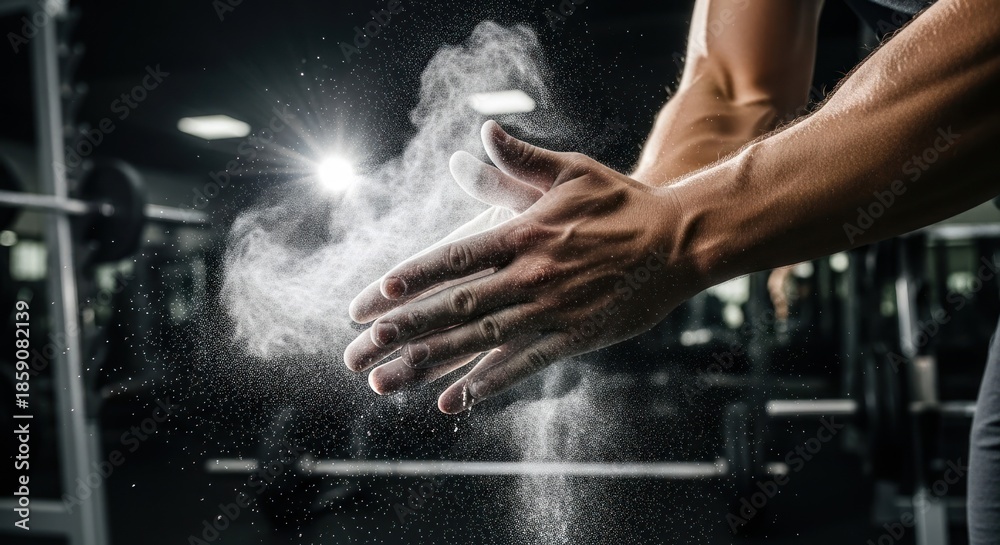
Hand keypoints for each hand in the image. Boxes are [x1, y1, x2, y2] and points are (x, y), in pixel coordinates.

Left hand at [346, 121, 707, 412]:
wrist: (680, 241)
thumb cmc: (621, 203)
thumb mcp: (571, 172)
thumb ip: (518, 162)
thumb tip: (478, 135)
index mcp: (526, 234)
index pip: (456, 258)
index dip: (412, 278)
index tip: (373, 296)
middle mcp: (532, 275)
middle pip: (456, 306)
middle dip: (403, 328)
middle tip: (359, 349)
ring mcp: (552, 311)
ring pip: (479, 342)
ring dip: (428, 362)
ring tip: (385, 380)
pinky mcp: (574, 338)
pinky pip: (523, 365)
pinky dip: (486, 384)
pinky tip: (451, 401)